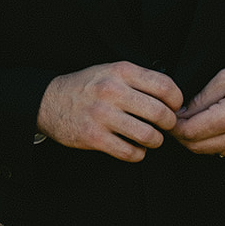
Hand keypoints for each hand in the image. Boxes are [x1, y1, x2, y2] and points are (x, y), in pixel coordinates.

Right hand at [36, 62, 183, 161]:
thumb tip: (171, 96)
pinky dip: (138, 154)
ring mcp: (101, 116)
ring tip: (150, 139)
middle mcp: (112, 92)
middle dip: (169, 124)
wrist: (48, 102)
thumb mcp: (110, 71)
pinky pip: (129, 152)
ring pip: (147, 136)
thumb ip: (138, 79)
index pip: (165, 87)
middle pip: (160, 113)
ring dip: (155, 141)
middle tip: (165, 126)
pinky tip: (134, 149)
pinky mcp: (93, 137)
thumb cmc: (85, 87)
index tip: (173, 107)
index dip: (176, 101)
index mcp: (120, 72)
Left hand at [170, 65, 224, 157]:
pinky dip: (211, 143)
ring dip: (195, 140)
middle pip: (194, 146)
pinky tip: (214, 128)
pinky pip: (221, 153)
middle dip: (181, 134)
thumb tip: (181, 112)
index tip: (169, 117)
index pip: (188, 132)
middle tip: (178, 120)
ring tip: (196, 122)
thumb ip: (201, 98)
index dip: (173, 125)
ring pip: (206, 152)